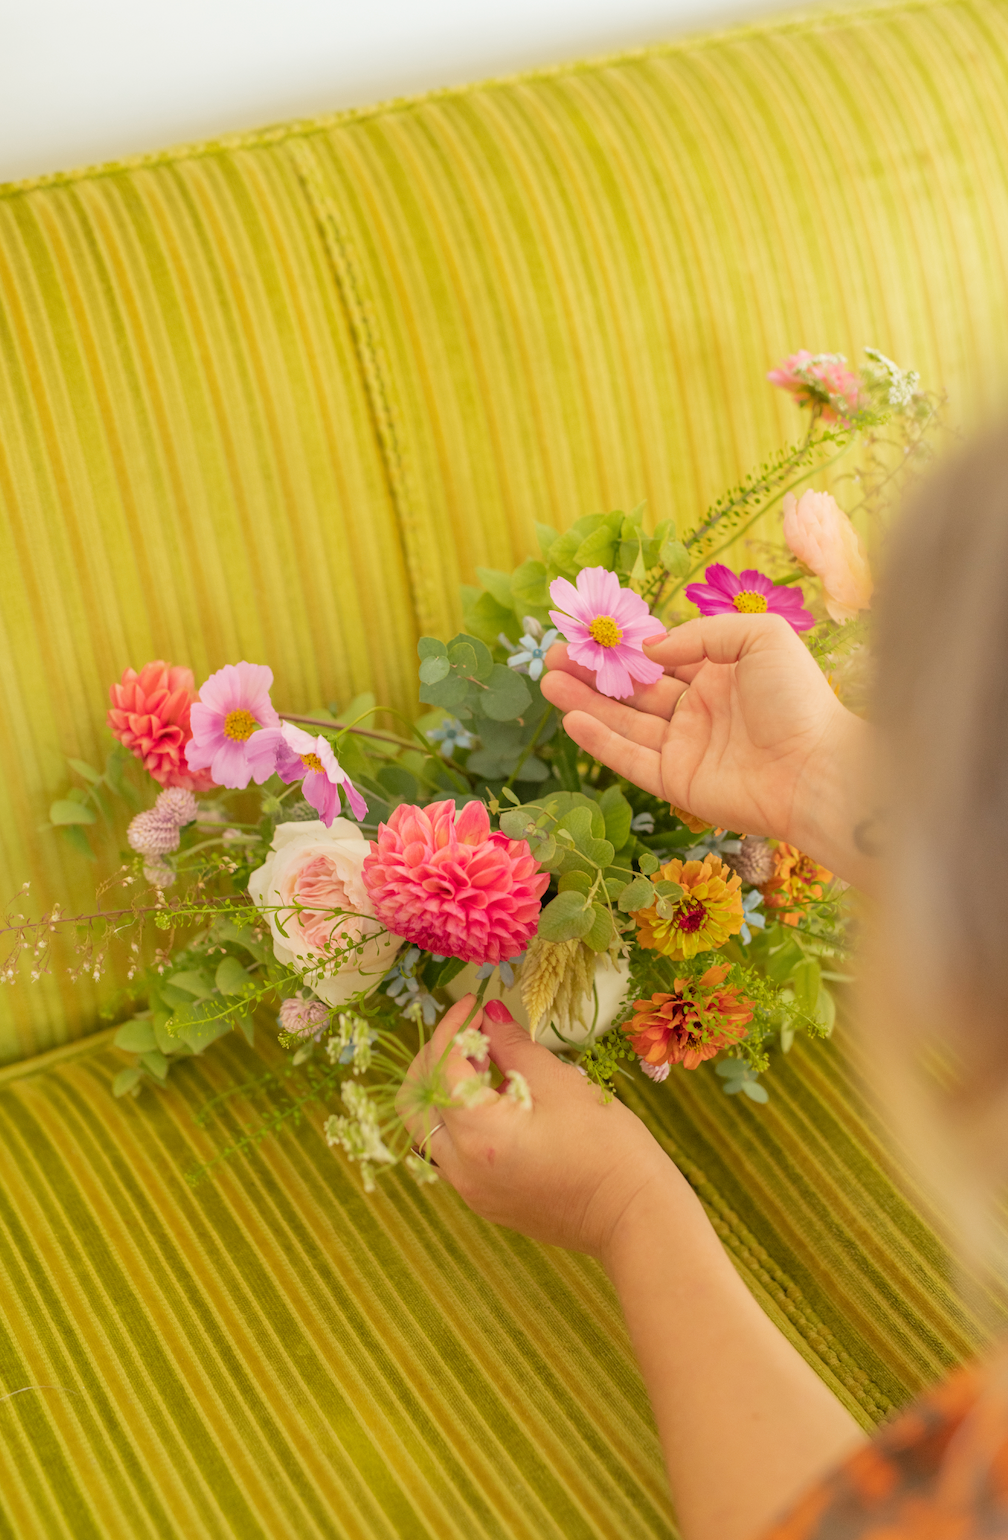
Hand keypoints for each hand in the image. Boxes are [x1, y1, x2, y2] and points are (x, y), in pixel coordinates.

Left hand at [396, 995, 682, 1259]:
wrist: (634, 1216)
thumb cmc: (607, 1149)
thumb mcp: (560, 1084)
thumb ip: (513, 1046)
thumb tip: (489, 1016)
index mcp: (479, 1135)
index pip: (441, 1068)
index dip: (454, 1028)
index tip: (476, 1005)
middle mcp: (462, 1168)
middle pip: (415, 1102)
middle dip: (435, 1058)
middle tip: (472, 1034)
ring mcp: (471, 1189)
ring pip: (429, 1129)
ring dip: (445, 1089)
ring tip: (487, 1063)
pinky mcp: (485, 1199)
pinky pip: (452, 1150)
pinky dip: (460, 1117)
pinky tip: (498, 1098)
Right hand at [541, 612, 866, 866]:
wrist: (816, 770)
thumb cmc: (797, 699)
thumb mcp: (762, 637)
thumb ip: (702, 633)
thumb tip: (651, 649)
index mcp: (720, 674)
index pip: (661, 656)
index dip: (624, 645)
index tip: (587, 631)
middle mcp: (699, 710)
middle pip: (634, 689)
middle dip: (593, 672)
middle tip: (552, 655)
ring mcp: (686, 748)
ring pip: (625, 722)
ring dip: (585, 701)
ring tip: (547, 680)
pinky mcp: (676, 783)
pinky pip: (630, 759)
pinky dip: (600, 741)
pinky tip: (571, 719)